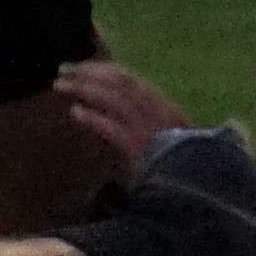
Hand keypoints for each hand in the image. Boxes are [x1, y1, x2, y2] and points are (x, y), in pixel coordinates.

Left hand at [49, 57, 191, 175]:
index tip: (81, 67)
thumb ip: (143, 117)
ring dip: (85, 88)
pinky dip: (93, 117)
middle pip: (119, 81)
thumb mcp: (165, 134)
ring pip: (115, 99)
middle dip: (89, 72)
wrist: (194, 188)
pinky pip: (113, 128)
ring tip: (61, 85)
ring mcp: (150, 128)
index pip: (128, 77)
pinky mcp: (141, 149)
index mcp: (163, 104)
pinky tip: (76, 112)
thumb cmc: (176, 164)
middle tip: (64, 69)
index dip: (101, 69)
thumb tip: (109, 101)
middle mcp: (158, 110)